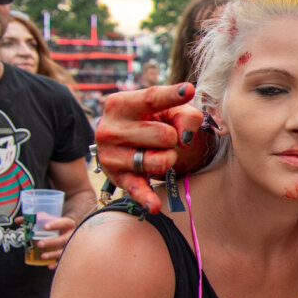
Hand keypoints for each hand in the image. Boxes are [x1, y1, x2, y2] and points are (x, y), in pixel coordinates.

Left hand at [29, 215, 76, 269]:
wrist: (69, 231)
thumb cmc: (57, 225)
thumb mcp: (48, 220)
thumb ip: (34, 219)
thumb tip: (17, 220)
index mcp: (68, 224)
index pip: (64, 223)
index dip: (55, 225)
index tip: (45, 227)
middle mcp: (72, 235)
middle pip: (64, 239)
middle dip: (52, 242)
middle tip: (39, 244)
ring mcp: (71, 245)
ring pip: (64, 250)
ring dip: (54, 254)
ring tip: (43, 256)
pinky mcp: (69, 253)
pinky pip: (64, 259)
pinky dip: (57, 264)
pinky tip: (49, 266)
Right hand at [94, 85, 202, 213]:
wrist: (132, 146)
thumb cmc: (154, 123)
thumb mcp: (170, 112)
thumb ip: (185, 115)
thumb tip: (185, 136)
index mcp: (120, 104)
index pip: (151, 98)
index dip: (172, 96)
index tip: (188, 91)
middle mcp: (109, 129)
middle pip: (164, 135)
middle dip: (174, 138)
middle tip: (165, 138)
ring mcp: (110, 155)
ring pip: (159, 160)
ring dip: (169, 159)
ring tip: (159, 154)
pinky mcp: (118, 179)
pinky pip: (137, 189)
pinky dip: (146, 198)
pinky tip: (154, 206)